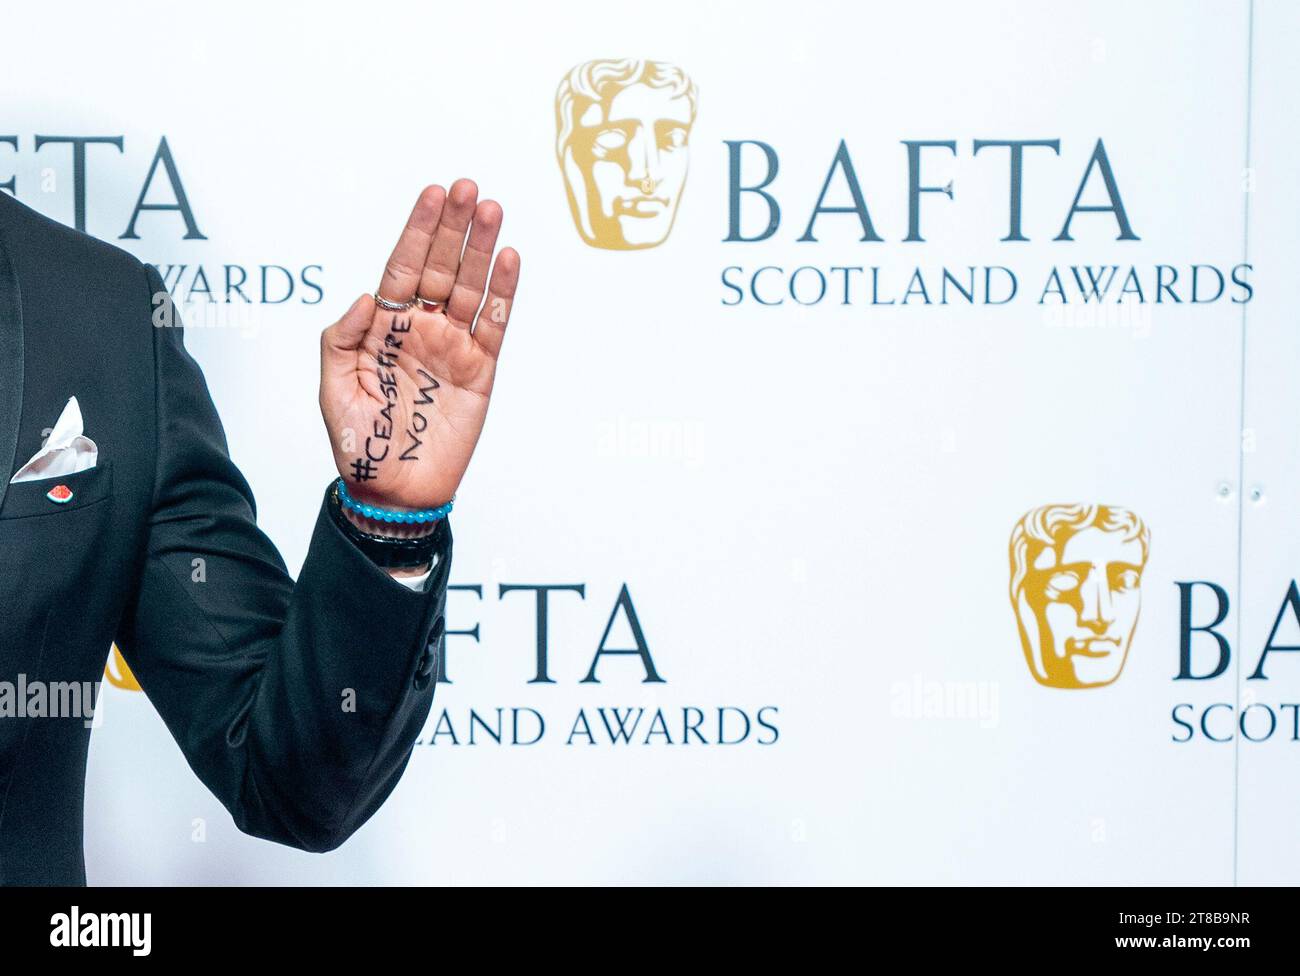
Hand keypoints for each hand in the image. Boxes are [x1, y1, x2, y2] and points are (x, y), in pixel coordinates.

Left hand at [320, 180, 519, 510]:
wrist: (393, 491)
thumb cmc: (357, 443)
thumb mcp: (332, 390)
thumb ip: (341, 339)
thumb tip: (366, 295)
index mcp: (383, 327)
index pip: (403, 267)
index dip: (418, 231)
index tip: (433, 196)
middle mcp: (420, 329)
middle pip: (441, 266)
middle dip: (454, 226)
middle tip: (468, 189)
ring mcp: (452, 347)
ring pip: (471, 287)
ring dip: (482, 248)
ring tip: (492, 211)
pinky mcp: (480, 371)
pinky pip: (494, 325)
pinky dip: (504, 292)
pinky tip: (509, 260)